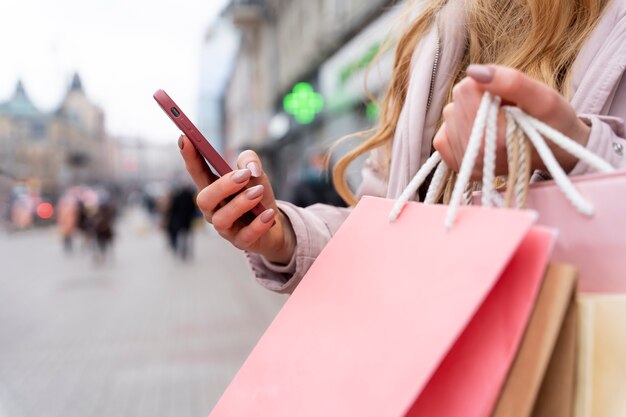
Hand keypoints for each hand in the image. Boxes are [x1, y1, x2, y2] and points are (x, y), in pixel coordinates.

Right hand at [178, 135, 295, 263]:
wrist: (275, 225)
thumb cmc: (258, 196)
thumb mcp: (256, 173)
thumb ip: (250, 162)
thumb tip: (250, 169)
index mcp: (213, 189)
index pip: (197, 172)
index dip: (190, 157)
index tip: (185, 138)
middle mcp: (214, 209)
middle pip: (204, 199)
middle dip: (222, 186)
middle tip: (243, 175)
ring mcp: (226, 228)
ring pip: (222, 219)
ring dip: (240, 203)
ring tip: (258, 192)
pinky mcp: (242, 242)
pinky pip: (246, 236)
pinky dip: (258, 224)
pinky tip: (268, 214)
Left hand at [433, 64, 590, 176]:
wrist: (557, 154)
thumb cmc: (554, 123)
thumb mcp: (544, 97)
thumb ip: (512, 82)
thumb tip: (473, 71)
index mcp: (494, 139)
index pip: (466, 89)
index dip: (489, 86)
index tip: (509, 99)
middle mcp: (474, 156)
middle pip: (456, 102)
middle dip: (479, 99)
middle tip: (506, 111)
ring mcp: (464, 164)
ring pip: (449, 116)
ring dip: (470, 114)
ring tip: (497, 122)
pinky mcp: (457, 166)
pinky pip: (442, 135)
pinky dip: (459, 128)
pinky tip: (481, 132)